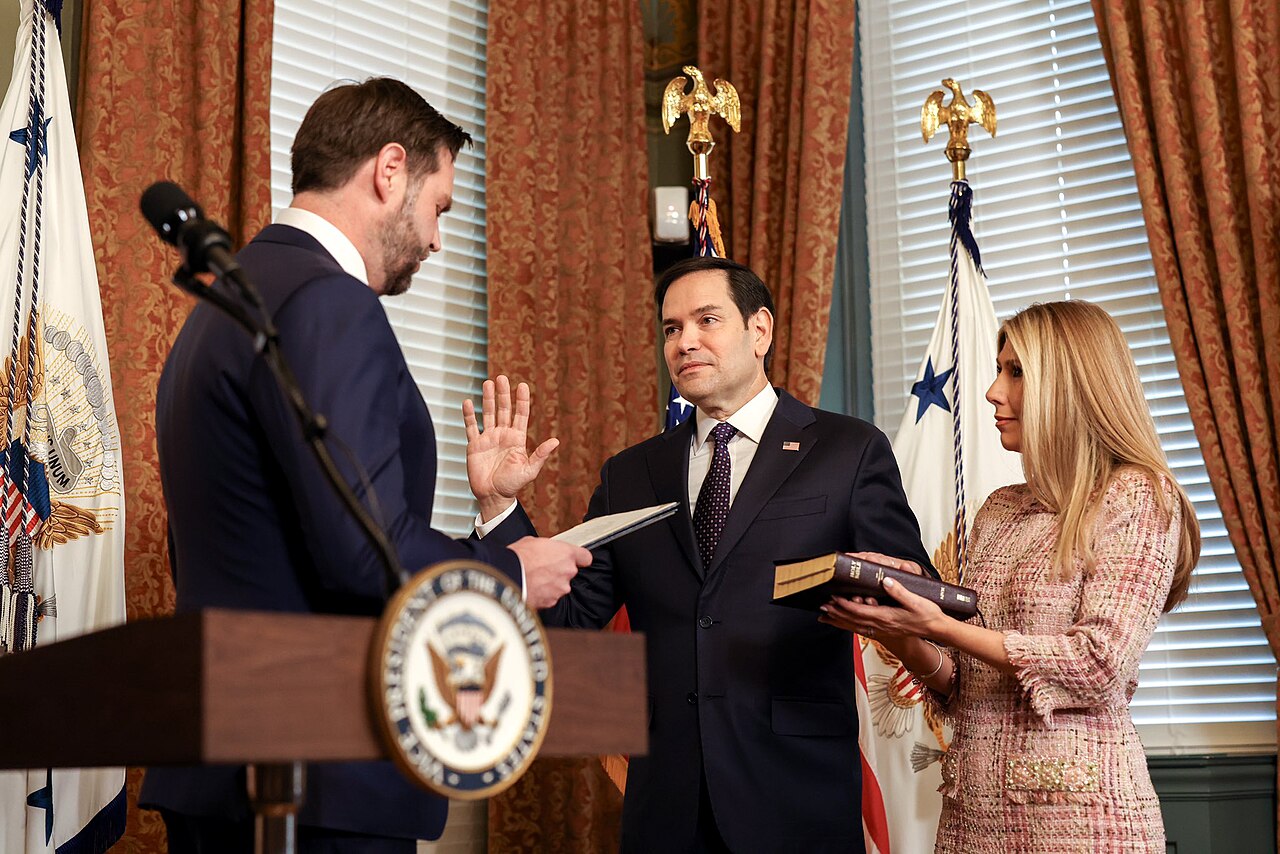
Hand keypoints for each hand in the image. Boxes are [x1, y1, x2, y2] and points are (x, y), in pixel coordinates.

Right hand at [462, 375, 558, 520]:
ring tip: (487, 383)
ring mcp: (488, 439)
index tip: (522, 385)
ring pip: (488, 414)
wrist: (493, 496)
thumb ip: (540, 455)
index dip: (521, 400)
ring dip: (488, 399)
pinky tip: (468, 402)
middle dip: (503, 394)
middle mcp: (503, 435)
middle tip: (502, 378)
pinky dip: (469, 415)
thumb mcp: (529, 470)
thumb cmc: (512, 485)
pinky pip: (471, 427)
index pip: (520, 415)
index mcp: (517, 439)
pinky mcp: (474, 445)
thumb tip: (555, 441)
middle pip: (503, 410)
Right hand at [509, 536, 591, 608]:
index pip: (585, 557)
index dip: (579, 559)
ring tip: (534, 579)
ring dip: (550, 584)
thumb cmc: (518, 557)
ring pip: (559, 586)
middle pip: (569, 572)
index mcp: (566, 554)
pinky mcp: (551, 601)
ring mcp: (560, 588)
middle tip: (542, 568)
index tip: (576, 559)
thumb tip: (545, 551)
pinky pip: (549, 597)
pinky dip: (542, 594)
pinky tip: (531, 588)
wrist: (506, 576)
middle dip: (558, 571)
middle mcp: (567, 572)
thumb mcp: (533, 541)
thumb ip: (547, 548)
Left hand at [818, 572, 944, 641]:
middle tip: (821, 607)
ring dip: (840, 621)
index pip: (860, 611)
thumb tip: (885, 580)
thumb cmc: (927, 614)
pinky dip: (850, 626)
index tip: (833, 598)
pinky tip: (844, 623)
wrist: (936, 628)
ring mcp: (883, 629)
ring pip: (856, 626)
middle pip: (853, 620)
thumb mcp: (916, 600)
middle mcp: (882, 626)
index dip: (845, 605)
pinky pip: (862, 629)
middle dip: (836, 613)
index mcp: (887, 617)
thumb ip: (899, 590)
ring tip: (825, 616)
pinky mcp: (884, 630)